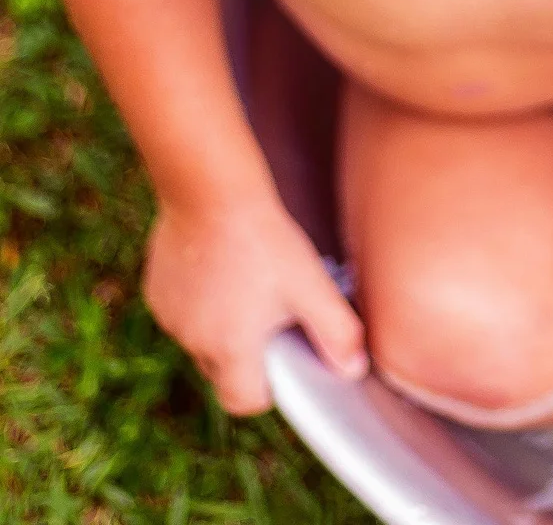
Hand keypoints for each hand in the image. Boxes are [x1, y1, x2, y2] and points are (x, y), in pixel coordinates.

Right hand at [143, 195, 366, 414]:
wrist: (211, 195)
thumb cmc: (265, 241)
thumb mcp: (311, 285)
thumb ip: (337, 331)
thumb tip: (353, 369)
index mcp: (230, 349)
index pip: (244, 400)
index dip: (269, 387)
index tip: (287, 356)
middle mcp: (192, 343)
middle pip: (223, 370)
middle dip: (248, 352)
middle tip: (275, 311)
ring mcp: (169, 319)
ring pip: (202, 339)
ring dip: (223, 325)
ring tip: (250, 281)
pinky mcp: (156, 294)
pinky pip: (182, 313)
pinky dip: (202, 302)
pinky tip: (223, 266)